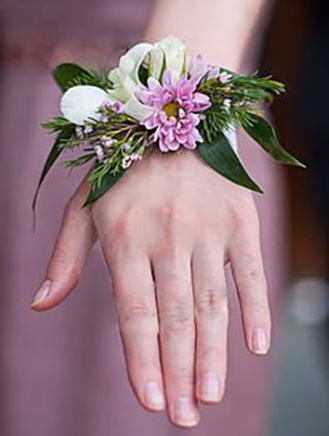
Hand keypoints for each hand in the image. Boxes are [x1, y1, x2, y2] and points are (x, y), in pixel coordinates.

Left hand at [31, 149, 270, 427]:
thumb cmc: (123, 172)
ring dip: (214, 355)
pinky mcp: (239, 220)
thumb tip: (40, 305)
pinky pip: (249, 271)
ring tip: (211, 394)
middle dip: (180, 373)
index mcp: (124, 237)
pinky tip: (256, 346)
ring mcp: (206, 228)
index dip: (142, 362)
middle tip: (187, 417)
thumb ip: (66, 257)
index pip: (135, 315)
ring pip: (212, 304)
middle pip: (176, 319)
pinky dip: (255, 309)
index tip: (152, 402)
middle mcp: (166, 236)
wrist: (171, 123)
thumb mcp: (85, 206)